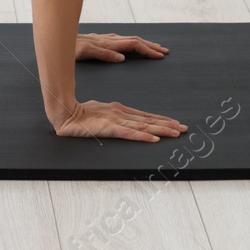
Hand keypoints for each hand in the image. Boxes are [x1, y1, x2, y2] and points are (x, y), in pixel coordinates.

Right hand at [51, 99, 187, 142]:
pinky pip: (129, 134)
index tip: (176, 124)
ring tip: (176, 133)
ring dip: (161, 130)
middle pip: (148, 120)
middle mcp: (121, 113)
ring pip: (143, 126)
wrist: (65, 113)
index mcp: (119, 109)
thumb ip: (112, 116)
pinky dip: (143, 136)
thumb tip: (122, 120)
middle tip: (185, 128)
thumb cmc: (80, 114)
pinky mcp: (109, 128)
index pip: (145, 116)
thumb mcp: (101, 112)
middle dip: (168, 125)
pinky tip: (154, 139)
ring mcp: (116, 120)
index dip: (161, 120)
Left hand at [75, 32, 168, 61]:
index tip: (160, 56)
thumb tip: (122, 58)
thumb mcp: (85, 53)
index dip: (148, 50)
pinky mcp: (101, 40)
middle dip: (151, 46)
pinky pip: (122, 40)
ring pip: (130, 39)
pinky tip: (132, 45)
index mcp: (109, 43)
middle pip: (135, 40)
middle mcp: (109, 39)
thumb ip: (103, 55)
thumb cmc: (71, 48)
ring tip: (154, 48)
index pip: (134, 45)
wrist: (60, 36)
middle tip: (165, 52)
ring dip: (143, 44)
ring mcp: (106, 39)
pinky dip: (132, 43)